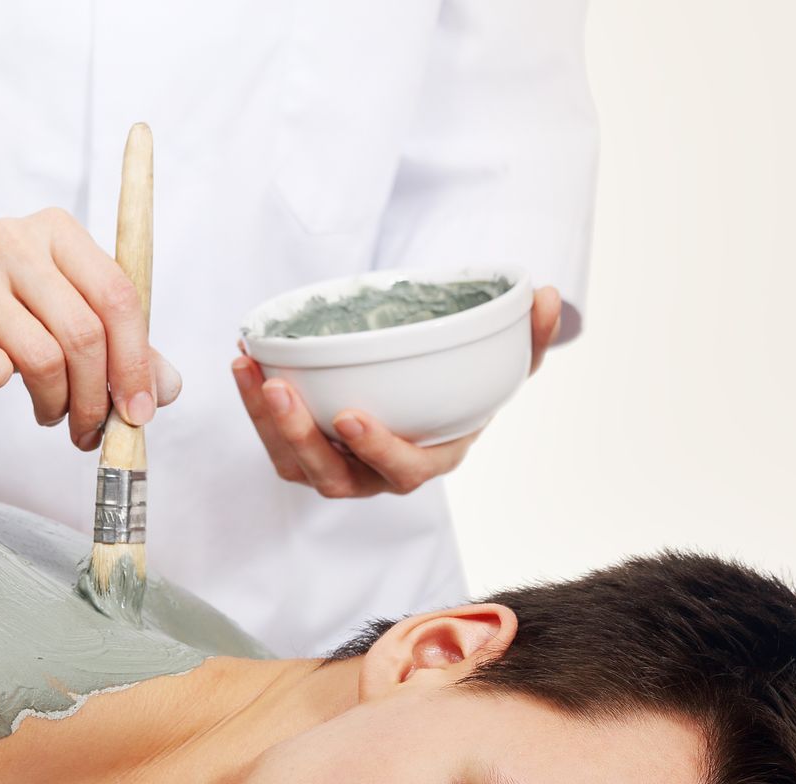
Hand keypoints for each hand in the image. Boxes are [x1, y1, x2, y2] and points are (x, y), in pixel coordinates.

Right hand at [0, 209, 181, 448]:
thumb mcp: (55, 311)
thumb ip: (115, 344)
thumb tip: (165, 389)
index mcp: (57, 231)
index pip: (119, 295)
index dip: (137, 360)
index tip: (142, 409)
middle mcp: (16, 240)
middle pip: (85, 333)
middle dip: (97, 396)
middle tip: (91, 429)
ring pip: (44, 358)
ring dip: (56, 403)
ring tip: (50, 413)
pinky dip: (5, 388)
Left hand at [233, 284, 564, 497]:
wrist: (427, 402)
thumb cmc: (464, 388)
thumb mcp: (504, 364)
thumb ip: (530, 337)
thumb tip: (550, 295)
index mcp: (429, 459)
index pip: (403, 471)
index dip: (378, 450)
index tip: (353, 416)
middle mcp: (378, 475)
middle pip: (333, 477)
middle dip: (301, 437)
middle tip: (279, 389)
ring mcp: (339, 468)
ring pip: (295, 464)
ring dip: (266, 423)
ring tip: (251, 369)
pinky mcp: (307, 453)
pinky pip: (275, 443)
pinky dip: (254, 407)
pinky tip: (245, 360)